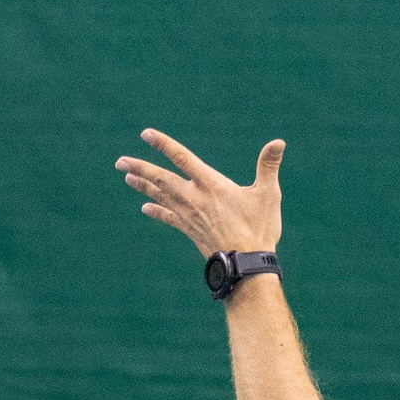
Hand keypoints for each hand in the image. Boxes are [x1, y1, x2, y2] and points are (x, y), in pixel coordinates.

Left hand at [115, 128, 284, 261]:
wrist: (245, 264)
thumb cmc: (259, 228)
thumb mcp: (268, 194)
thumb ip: (268, 166)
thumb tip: (279, 142)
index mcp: (211, 184)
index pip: (182, 158)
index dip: (163, 144)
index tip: (146, 134)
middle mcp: (194, 198)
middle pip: (161, 179)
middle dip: (140, 168)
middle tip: (120, 161)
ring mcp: (189, 215)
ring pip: (160, 196)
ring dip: (142, 185)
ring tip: (126, 176)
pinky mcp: (190, 230)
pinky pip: (168, 217)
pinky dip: (156, 210)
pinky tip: (145, 207)